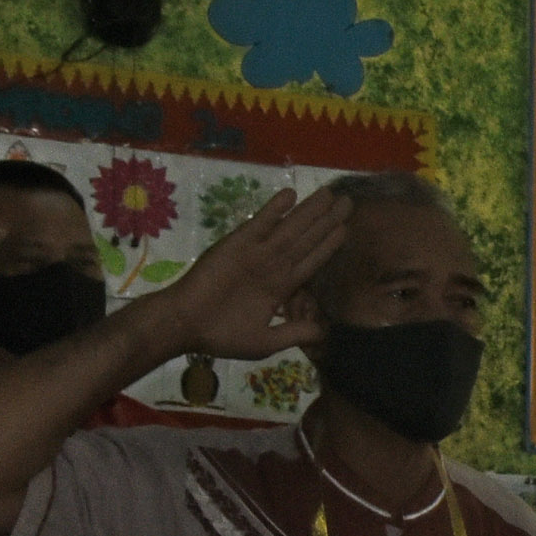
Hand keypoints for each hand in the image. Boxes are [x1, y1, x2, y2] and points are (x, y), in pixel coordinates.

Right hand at [144, 186, 346, 362]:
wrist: (187, 326)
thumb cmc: (223, 335)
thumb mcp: (267, 341)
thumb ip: (295, 332)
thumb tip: (325, 332)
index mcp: (281, 287)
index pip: (311, 261)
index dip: (329, 245)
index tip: (347, 228)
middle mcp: (273, 266)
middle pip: (306, 239)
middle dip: (327, 221)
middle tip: (347, 202)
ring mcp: (256, 253)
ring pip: (290, 229)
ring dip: (309, 211)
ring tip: (329, 195)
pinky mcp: (237, 245)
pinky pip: (259, 224)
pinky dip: (274, 210)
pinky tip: (290, 195)